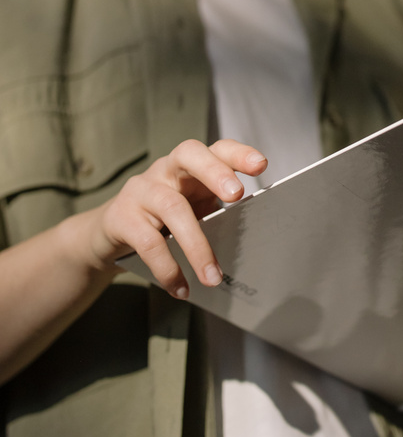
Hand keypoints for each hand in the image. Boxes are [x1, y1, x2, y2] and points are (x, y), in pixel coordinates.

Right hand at [84, 137, 266, 299]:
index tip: (261, 166)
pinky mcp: (120, 216)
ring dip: (197, 246)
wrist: (107, 234)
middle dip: (216, 172)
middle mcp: (165, 170)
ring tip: (213, 278)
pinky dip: (168, 268)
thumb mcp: (192, 211)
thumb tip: (254, 243)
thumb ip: (215, 215)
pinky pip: (148, 242)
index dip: (238, 154)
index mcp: (190, 167)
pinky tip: (181, 288)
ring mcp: (141, 190)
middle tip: (237, 195)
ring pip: (172, 206)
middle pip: (189, 155)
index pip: (216, 148)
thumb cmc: (161, 221)